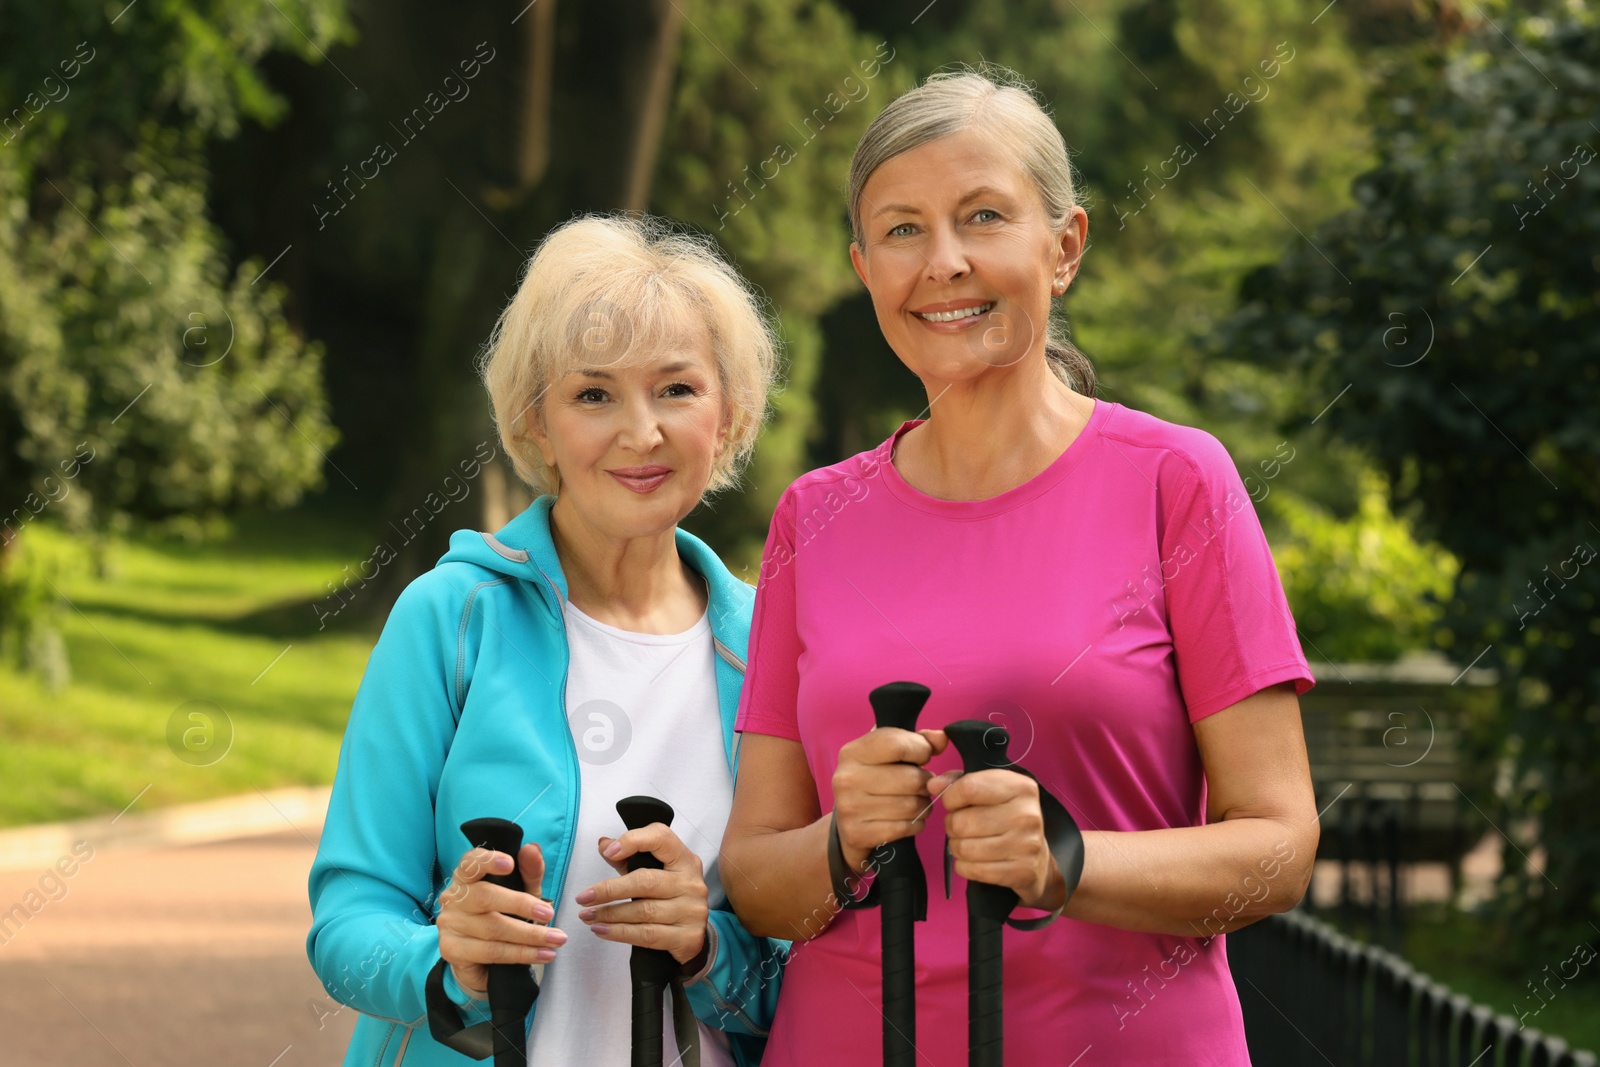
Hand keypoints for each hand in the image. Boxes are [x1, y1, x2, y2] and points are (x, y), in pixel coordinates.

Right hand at [437, 842, 560, 998]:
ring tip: (556, 939)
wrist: (482, 960)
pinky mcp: (452, 951)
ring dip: (530, 935)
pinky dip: (521, 954)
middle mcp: (453, 898)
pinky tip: (542, 954)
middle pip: (485, 897)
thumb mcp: (521, 892)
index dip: (489, 861)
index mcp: (466, 876)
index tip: (510, 864)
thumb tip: (532, 848)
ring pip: (492, 928)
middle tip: (549, 913)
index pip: (471, 862)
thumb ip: (529, 871)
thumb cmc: (502, 915)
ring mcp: (450, 925)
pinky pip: (491, 952)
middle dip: (521, 905)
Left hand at [576, 825, 709, 965]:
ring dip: (609, 914)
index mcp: (684, 859)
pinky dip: (619, 933)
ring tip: (587, 916)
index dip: (633, 841)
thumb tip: (604, 844)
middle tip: (584, 897)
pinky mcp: (687, 937)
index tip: (608, 852)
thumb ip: (628, 857)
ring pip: (643, 911)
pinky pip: (647, 935)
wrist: (694, 933)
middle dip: (609, 890)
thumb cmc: (670, 896)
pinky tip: (602, 930)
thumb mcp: (653, 872)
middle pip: (645, 881)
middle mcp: (691, 883)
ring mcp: (691, 911)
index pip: (661, 839)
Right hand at [831, 726, 948, 872]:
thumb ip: (918, 740)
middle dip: (926, 783)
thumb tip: (942, 738)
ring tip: (916, 801)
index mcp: (853, 752)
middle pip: (911, 779)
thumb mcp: (888, 754)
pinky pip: (906, 827)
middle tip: (922, 785)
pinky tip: (908, 819)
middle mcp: (847, 778)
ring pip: (912, 806)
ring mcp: (850, 807)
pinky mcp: (858, 833)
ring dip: (923, 805)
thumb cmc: (874, 780)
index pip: (897, 744)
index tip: (922, 757)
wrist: (845, 823)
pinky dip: (916, 824)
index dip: (921, 750)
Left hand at [929, 761, 1060, 911]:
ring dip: (957, 847)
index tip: (952, 803)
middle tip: (961, 828)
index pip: (968, 787)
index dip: (950, 797)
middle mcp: (1027, 814)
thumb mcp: (992, 792)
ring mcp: (1026, 845)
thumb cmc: (1008, 820)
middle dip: (952, 826)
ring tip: (967, 843)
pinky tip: (973, 861)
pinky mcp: (1021, 871)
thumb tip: (933, 785)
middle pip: (962, 821)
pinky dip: (964, 866)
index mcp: (1021, 787)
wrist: (1038, 861)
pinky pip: (972, 869)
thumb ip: (960, 781)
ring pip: (964, 847)